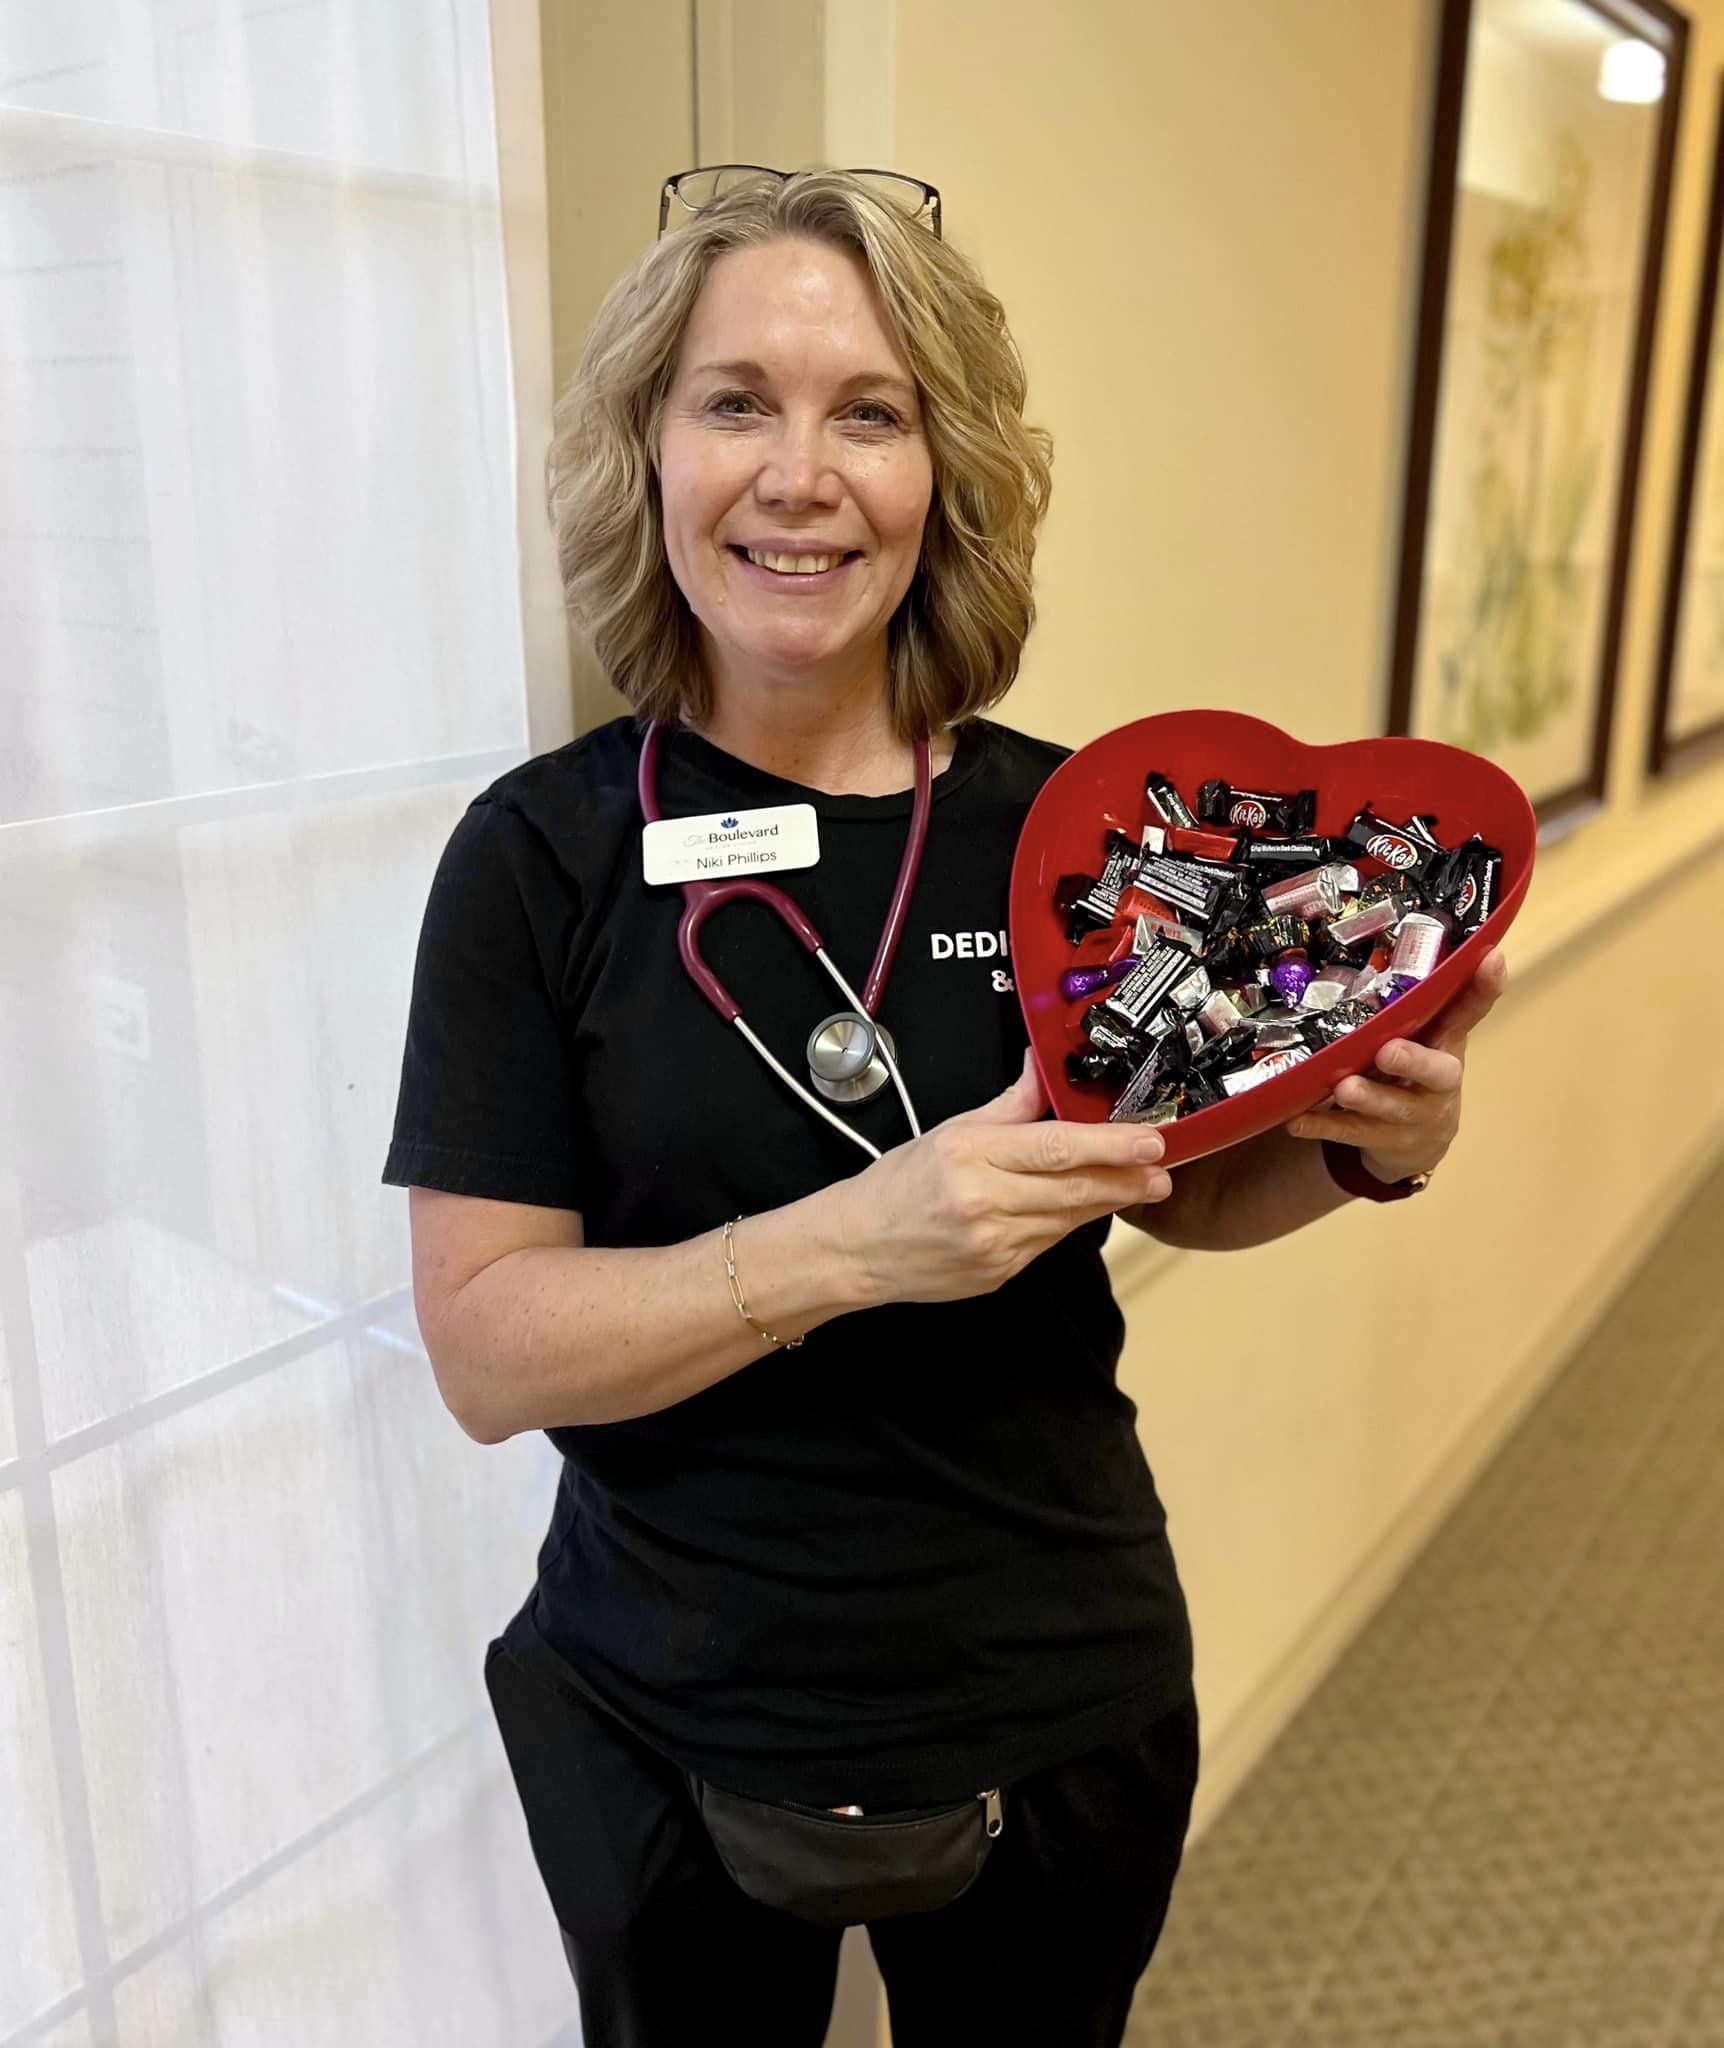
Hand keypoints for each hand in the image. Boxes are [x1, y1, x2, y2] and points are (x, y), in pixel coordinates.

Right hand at [829, 1046, 1176, 1305]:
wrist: (856, 1247)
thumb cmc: (899, 1184)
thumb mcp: (951, 1131)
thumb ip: (1010, 1105)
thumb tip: (1045, 1066)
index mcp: (969, 1156)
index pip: (1055, 1148)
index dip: (1109, 1145)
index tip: (1149, 1140)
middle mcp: (983, 1202)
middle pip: (1073, 1188)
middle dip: (1126, 1178)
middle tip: (1163, 1168)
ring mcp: (993, 1244)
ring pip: (1068, 1218)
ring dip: (1107, 1200)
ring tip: (1142, 1185)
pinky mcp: (999, 1273)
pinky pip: (1048, 1242)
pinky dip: (1070, 1221)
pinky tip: (1085, 1206)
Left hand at [1282, 945, 1509, 1181]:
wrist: (1420, 1144)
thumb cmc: (1416, 1072)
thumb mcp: (1424, 1036)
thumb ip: (1417, 1001)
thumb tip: (1395, 936)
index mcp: (1447, 1045)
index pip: (1471, 1012)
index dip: (1483, 989)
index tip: (1492, 959)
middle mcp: (1439, 1082)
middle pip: (1437, 1073)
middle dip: (1413, 1062)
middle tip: (1388, 1051)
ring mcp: (1414, 1117)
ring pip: (1393, 1110)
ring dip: (1368, 1098)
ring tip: (1342, 1087)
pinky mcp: (1384, 1141)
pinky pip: (1351, 1133)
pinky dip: (1323, 1126)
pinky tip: (1296, 1120)